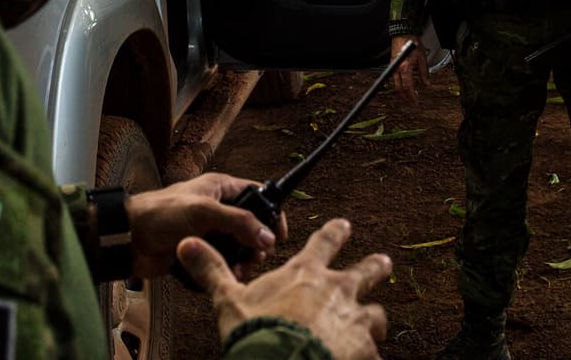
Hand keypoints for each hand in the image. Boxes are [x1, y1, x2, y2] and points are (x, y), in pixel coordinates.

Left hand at [125, 173, 286, 278]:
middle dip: (256, 245)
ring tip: (236, 272)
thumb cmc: (159, 214)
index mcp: (221, 188)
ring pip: (239, 249)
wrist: (128, 239)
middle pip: (252, 227)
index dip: (272, 213)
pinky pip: (222, 264)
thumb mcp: (203, 212)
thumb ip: (238, 222)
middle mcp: (218, 209)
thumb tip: (268, 237)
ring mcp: (209, 232)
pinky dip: (224, 271)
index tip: (279, 235)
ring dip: (241, 262)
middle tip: (254, 258)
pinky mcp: (200, 253)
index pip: (258, 195)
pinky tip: (222, 277)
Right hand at [178, 218, 390, 359]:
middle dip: (376, 266)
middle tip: (384, 262)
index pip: (326, 241)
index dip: (336, 231)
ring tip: (375, 323)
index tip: (345, 224)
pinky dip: (369, 356)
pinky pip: (374, 353)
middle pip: (366, 271)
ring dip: (374, 318)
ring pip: (375, 314)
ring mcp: (355, 321)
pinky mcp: (364, 350)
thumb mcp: (229, 299)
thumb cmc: (257, 332)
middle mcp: (338, 291)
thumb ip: (212, 270)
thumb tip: (186, 243)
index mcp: (307, 274)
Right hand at [390, 34, 427, 104]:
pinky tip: (404, 86)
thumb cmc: (412, 42)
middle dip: (406, 97)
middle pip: (399, 88)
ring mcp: (393, 67)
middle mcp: (397, 69)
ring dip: (402, 92)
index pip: (408, 87)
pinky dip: (399, 85)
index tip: (416, 101)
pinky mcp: (392, 65)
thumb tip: (427, 84)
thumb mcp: (422, 58)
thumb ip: (424, 73)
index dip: (412, 96)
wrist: (402, 33)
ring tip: (409, 95)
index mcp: (406, 67)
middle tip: (412, 102)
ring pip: (396, 85)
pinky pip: (394, 79)